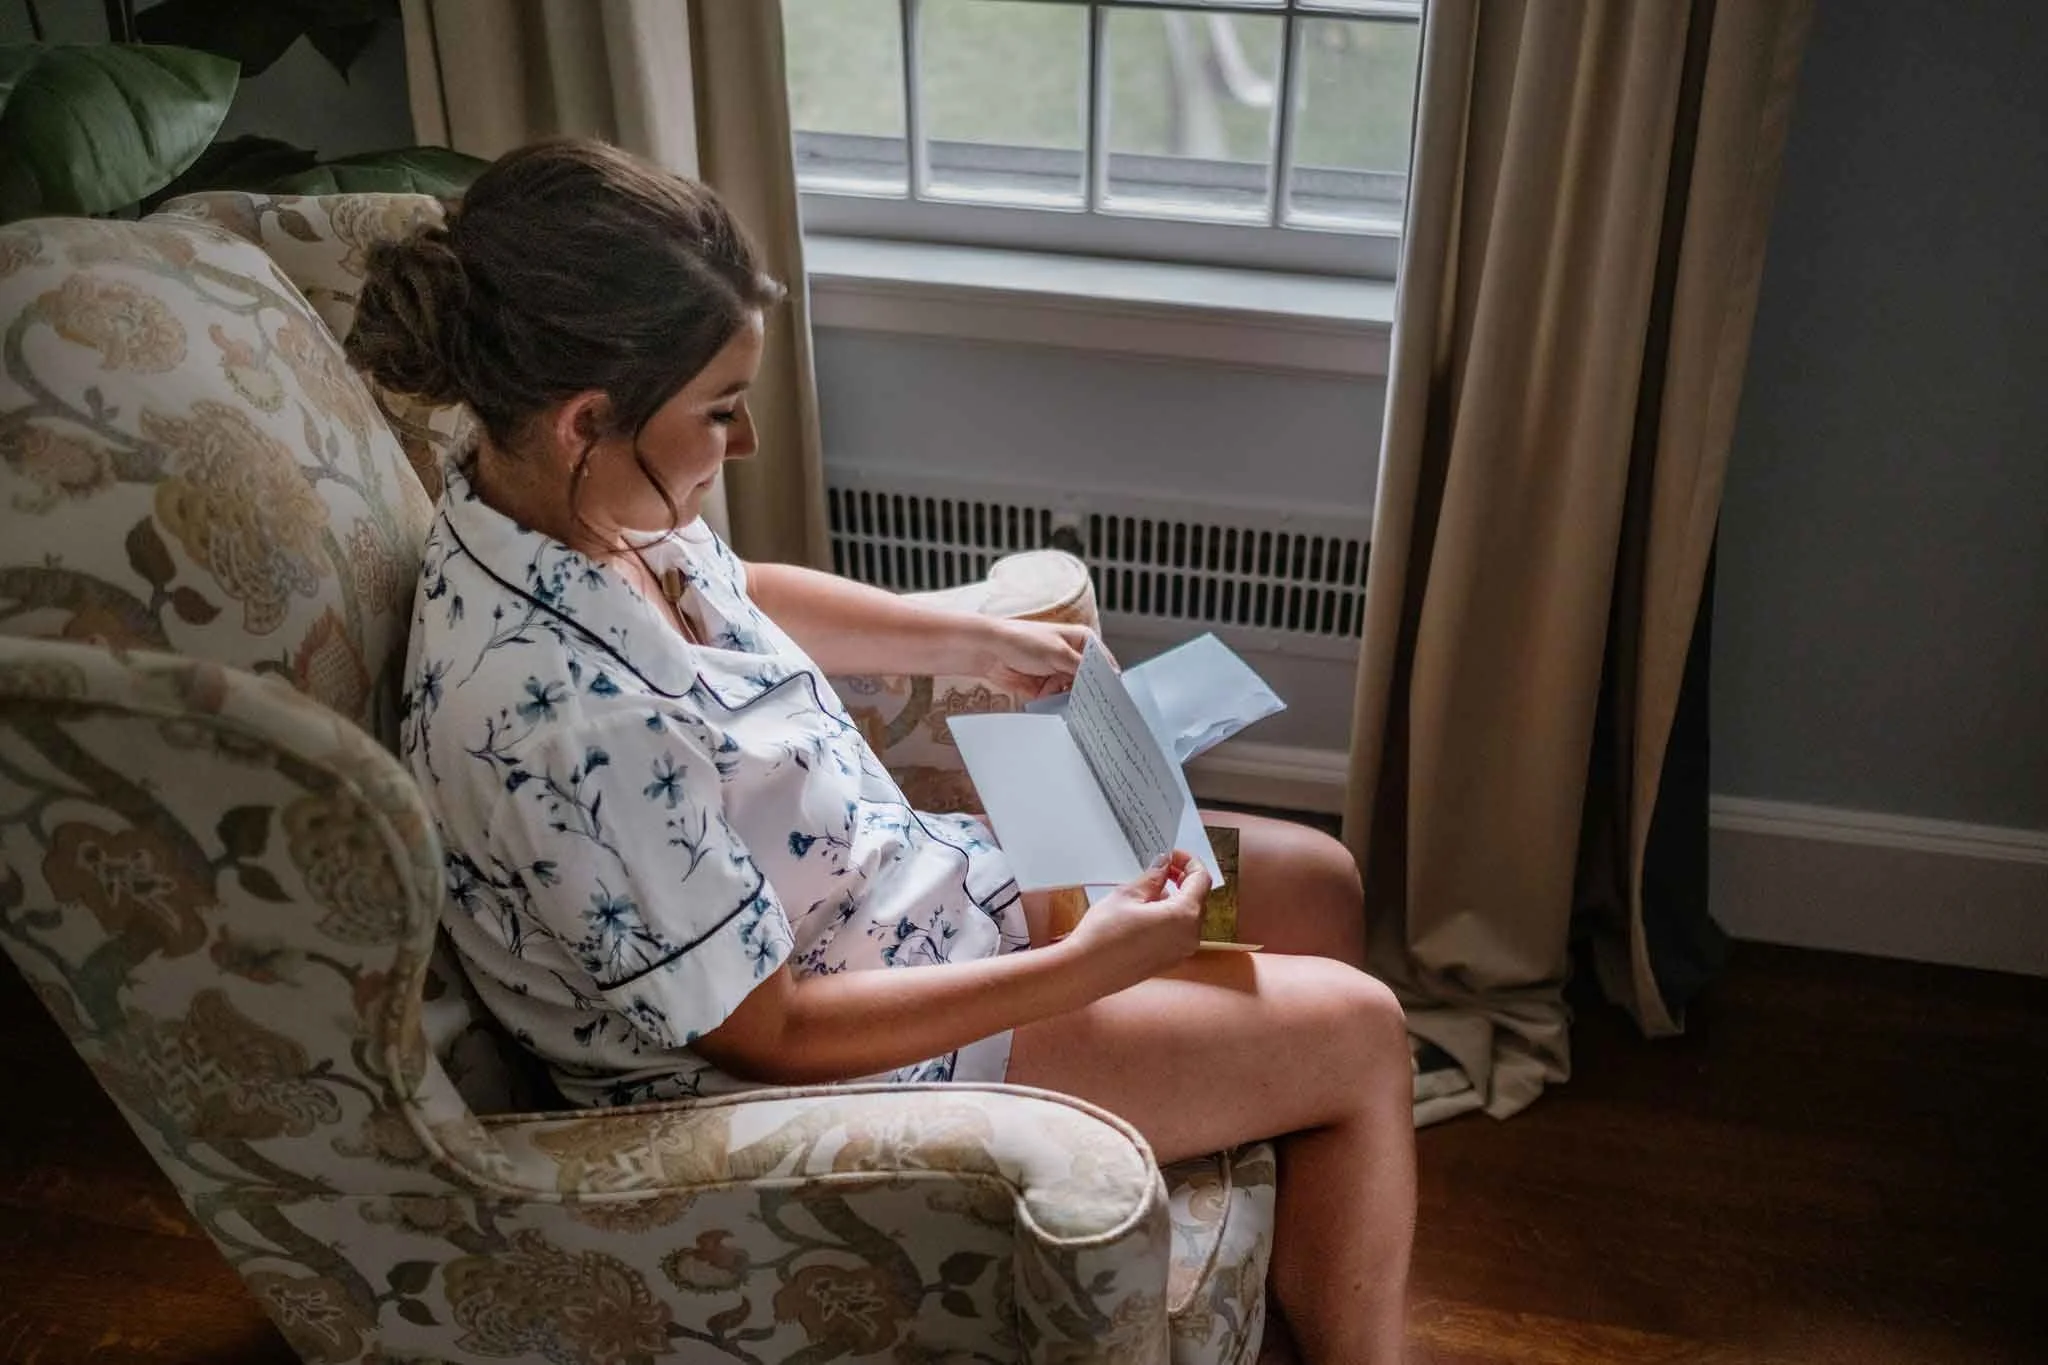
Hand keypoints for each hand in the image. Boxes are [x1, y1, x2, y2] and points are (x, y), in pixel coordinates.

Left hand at [966, 618, 1104, 698]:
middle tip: (1096, 709)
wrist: (989, 651)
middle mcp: (1072, 656)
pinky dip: (1057, 706)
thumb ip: (1082, 669)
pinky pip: (1058, 701)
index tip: (1114, 697)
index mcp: (1081, 640)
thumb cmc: (1021, 640)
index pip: (1103, 662)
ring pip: (1074, 693)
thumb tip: (1105, 679)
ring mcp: (1058, 672)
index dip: (1108, 679)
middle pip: (1090, 680)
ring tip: (1075, 710)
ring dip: (1072, 701)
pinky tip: (1058, 710)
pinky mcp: (1046, 687)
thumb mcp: (1058, 653)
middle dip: (1089, 693)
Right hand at [1062, 851, 1209, 983]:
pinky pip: (1177, 933)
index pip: (1201, 880)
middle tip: (1162, 867)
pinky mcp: (1167, 961)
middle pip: (1198, 899)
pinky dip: (1168, 917)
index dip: (1189, 862)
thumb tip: (1163, 866)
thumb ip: (1152, 878)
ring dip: (1175, 898)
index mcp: (1185, 916)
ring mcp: (1180, 952)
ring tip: (1148, 889)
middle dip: (1183, 880)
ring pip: (1187, 916)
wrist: (1086, 972)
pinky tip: (1145, 911)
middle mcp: (1189, 937)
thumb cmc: (1104, 936)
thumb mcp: (1128, 894)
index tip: (1173, 855)